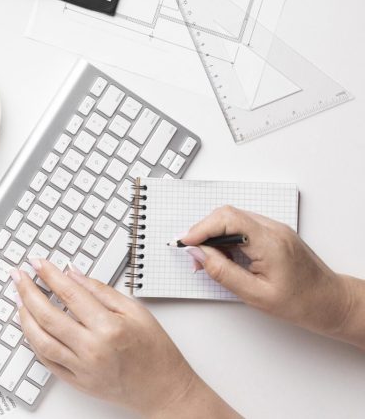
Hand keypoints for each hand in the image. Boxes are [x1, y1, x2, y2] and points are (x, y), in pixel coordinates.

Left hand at [12, 260, 235, 416]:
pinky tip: (30, 326)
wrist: (164, 391)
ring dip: (24, 316)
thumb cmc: (155, 351)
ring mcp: (82, 368)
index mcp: (109, 327)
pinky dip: (33, 341)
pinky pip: (46, 360)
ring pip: (40, 340)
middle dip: (27, 291)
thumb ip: (101, 290)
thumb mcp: (137, 312)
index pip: (69, 293)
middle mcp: (92, 349)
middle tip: (18, 276)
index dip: (49, 274)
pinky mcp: (77, 382)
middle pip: (47, 315)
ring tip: (19, 299)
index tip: (36, 263)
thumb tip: (72, 273)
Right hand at [180, 205, 351, 337]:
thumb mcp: (255, 295)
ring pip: (234, 219)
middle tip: (194, 254)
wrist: (332, 302)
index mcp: (270, 243)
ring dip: (215, 234)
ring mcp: (276, 229)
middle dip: (204, 231)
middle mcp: (274, 230)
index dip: (201, 228)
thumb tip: (199, 254)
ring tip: (209, 259)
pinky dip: (228, 236)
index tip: (186, 243)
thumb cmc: (302, 303)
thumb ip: (223, 272)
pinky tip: (225, 255)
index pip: (227, 219)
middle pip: (227, 215)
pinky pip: (244, 226)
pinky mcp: (275, 234)